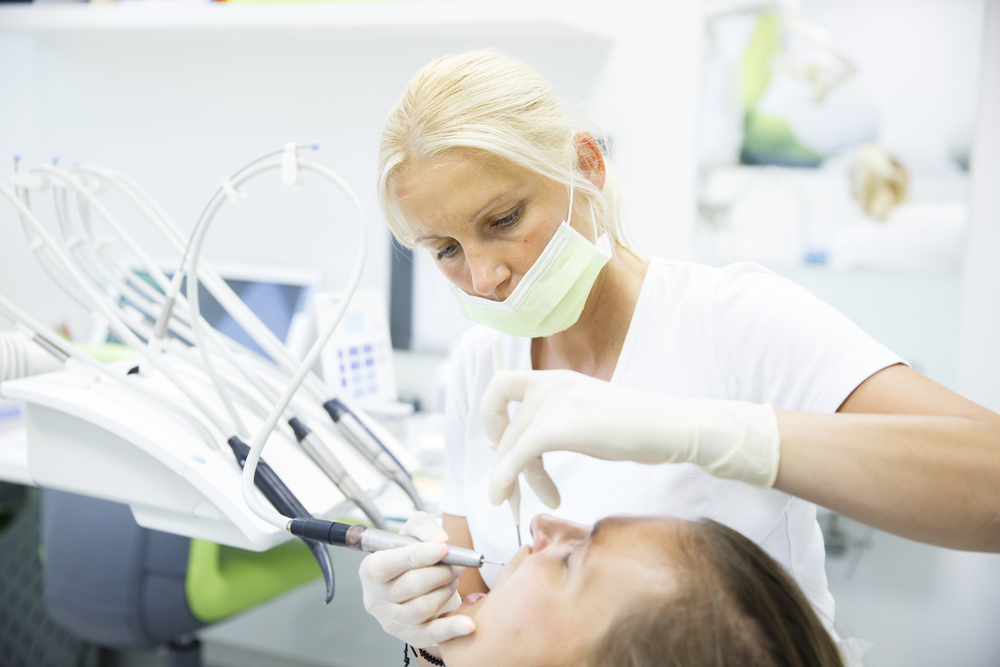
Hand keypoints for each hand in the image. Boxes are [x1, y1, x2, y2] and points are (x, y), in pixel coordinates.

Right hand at [359, 512, 473, 646]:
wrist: (415, 583)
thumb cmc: (411, 555)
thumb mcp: (412, 533)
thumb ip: (423, 527)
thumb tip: (439, 540)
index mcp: (370, 569)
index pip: (388, 564)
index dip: (419, 555)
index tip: (445, 549)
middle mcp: (375, 598)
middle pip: (411, 586)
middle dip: (441, 572)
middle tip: (457, 565)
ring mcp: (391, 620)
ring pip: (423, 608)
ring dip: (446, 590)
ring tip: (452, 580)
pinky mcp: (410, 637)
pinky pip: (432, 636)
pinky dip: (452, 629)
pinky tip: (469, 625)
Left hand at [481, 370, 779, 507]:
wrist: (670, 427)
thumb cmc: (633, 427)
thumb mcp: (584, 415)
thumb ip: (552, 421)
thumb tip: (513, 447)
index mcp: (555, 378)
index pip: (500, 385)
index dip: (491, 415)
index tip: (500, 443)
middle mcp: (551, 384)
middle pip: (508, 429)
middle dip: (505, 466)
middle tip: (509, 495)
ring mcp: (557, 402)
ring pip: (512, 445)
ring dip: (511, 477)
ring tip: (537, 499)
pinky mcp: (563, 426)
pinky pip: (522, 452)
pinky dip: (507, 475)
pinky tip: (508, 495)